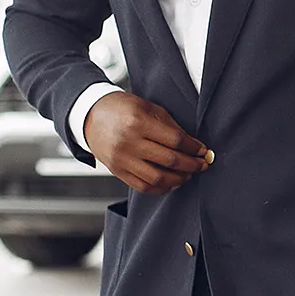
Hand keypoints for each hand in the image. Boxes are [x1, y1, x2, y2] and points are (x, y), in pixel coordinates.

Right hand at [83, 91, 211, 195]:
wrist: (90, 115)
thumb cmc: (122, 108)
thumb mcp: (148, 107)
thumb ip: (170, 126)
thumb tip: (193, 144)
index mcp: (138, 122)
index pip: (175, 140)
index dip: (193, 147)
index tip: (204, 150)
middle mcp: (129, 143)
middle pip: (169, 160)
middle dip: (192, 165)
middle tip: (202, 164)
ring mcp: (122, 159)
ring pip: (157, 178)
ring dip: (179, 179)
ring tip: (188, 174)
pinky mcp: (117, 171)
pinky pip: (143, 187)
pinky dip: (161, 188)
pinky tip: (171, 182)